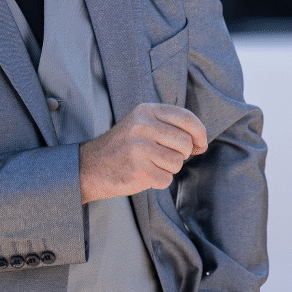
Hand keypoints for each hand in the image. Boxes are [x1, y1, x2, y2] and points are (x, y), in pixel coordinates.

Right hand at [78, 103, 206, 203]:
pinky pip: (166, 179)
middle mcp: (142, 126)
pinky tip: (144, 175)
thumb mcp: (142, 126)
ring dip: (169, 168)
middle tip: (165, 157)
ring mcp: (139, 148)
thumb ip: (171, 129)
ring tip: (151, 164)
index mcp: (146, 111)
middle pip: (185, 142)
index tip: (201, 144)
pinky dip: (159, 181)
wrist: (90, 167)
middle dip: (181, 154)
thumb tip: (201, 144)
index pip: (186, 118)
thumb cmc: (122, 147)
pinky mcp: (138, 169)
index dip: (200, 133)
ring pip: (177, 162)